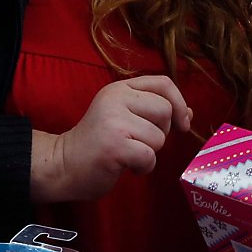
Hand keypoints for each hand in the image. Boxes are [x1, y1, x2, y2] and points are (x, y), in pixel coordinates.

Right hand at [30, 75, 192, 203]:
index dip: (180, 103)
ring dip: (149, 152)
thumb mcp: (124, 118)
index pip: (163, 83)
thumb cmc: (98, 144)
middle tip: (139, 142)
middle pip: (165, 110)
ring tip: (127, 154)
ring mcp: (114, 121)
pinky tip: (126, 166)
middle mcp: (115, 98)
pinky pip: (149, 156)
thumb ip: (153, 112)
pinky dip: (143, 167)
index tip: (181, 124)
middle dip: (161, 133)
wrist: (63, 165)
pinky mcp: (114, 145)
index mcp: (119, 88)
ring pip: (158, 137)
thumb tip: (188, 113)